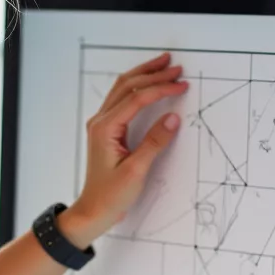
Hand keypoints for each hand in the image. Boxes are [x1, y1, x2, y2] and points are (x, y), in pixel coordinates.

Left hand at [65, 53, 188, 242]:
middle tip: (176, 67)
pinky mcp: (107, 130)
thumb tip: (173, 118)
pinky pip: (122, 100)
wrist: (93, 210)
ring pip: (123, 89)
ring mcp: (102, 124)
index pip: (136, 99)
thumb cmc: (111, 195)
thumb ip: (154, 142)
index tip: (181, 85)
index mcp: (105, 128)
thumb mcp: (136, 171)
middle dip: (152, 73)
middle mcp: (100, 121)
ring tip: (163, 64)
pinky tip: (148, 83)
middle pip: (127, 86)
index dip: (160, 89)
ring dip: (143, 75)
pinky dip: (137, 88)